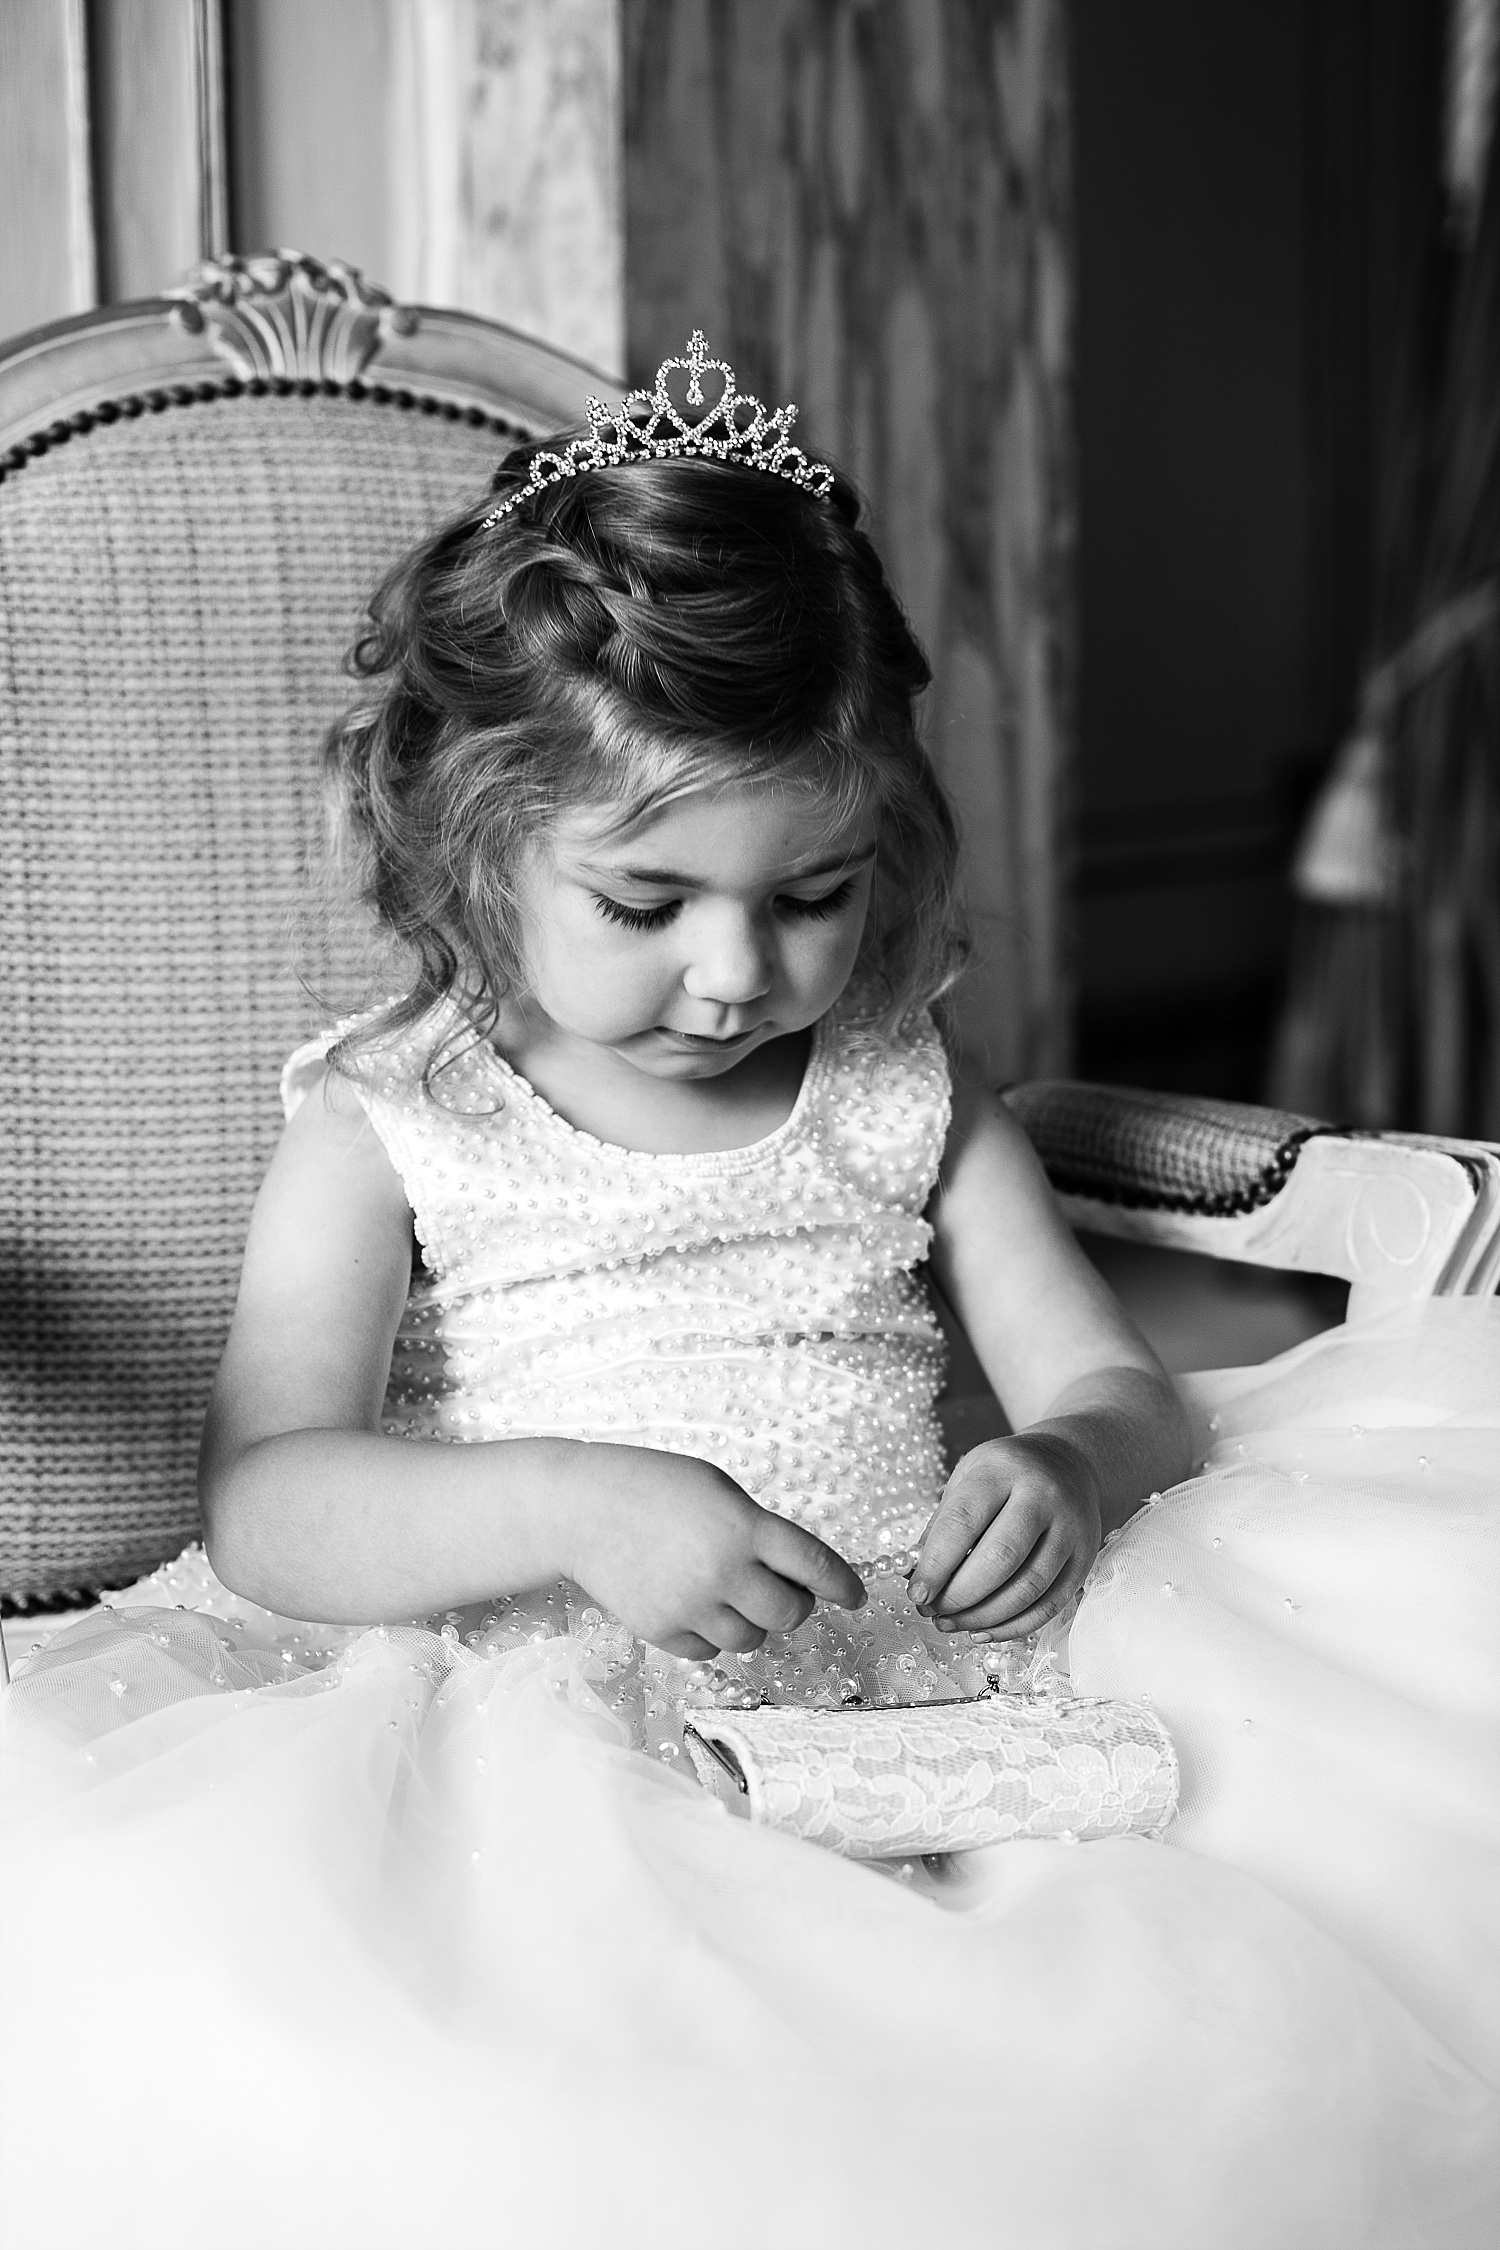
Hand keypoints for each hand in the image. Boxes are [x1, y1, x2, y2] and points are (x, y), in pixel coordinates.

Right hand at [563, 1445, 866, 1658]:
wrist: (579, 1509)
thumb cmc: (652, 1487)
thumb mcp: (716, 1489)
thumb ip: (757, 1529)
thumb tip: (794, 1575)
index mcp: (744, 1526)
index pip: (815, 1565)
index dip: (843, 1585)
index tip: (857, 1597)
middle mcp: (723, 1571)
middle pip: (790, 1614)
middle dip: (795, 1604)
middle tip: (780, 1588)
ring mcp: (691, 1606)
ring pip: (753, 1641)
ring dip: (754, 1623)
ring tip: (732, 1594)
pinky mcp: (662, 1631)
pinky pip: (709, 1652)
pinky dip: (713, 1636)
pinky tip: (697, 1605)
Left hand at [907, 1433, 1102, 1639]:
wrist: (1069, 1462)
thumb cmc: (1005, 1474)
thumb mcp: (967, 1478)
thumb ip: (941, 1524)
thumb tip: (912, 1575)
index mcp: (1003, 1469)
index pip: (964, 1522)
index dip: (936, 1564)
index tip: (917, 1593)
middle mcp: (1043, 1496)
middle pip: (1001, 1558)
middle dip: (960, 1595)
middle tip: (933, 1610)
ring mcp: (1071, 1528)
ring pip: (1029, 1588)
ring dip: (983, 1616)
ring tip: (951, 1623)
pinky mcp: (1085, 1558)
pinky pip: (1050, 1605)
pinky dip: (1013, 1627)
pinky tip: (983, 1630)